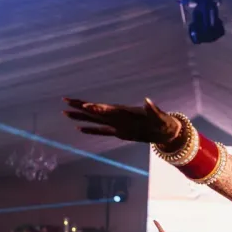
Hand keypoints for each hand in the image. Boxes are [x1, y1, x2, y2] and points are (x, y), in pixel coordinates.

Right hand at [64, 98, 183, 147]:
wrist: (166, 130)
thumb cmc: (163, 122)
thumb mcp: (160, 117)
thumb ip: (152, 109)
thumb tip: (147, 99)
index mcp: (125, 112)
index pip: (108, 109)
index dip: (96, 108)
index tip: (85, 106)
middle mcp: (118, 116)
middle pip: (95, 111)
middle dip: (80, 107)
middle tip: (65, 101)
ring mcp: (117, 124)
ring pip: (94, 120)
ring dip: (80, 117)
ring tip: (65, 112)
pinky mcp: (118, 132)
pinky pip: (101, 131)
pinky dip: (90, 130)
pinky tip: (79, 129)